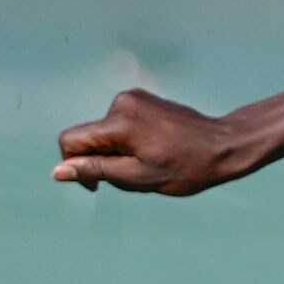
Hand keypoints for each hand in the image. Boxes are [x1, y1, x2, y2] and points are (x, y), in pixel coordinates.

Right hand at [54, 90, 247, 194]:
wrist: (224, 144)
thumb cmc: (188, 167)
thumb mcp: (140, 177)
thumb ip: (97, 171)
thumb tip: (58, 171)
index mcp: (119, 123)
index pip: (71, 140)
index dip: (75, 166)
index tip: (97, 185)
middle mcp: (122, 103)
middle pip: (91, 138)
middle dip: (105, 162)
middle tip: (138, 177)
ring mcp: (134, 98)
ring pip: (107, 134)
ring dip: (120, 154)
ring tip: (153, 165)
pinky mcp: (143, 99)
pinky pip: (122, 125)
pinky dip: (130, 143)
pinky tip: (156, 152)